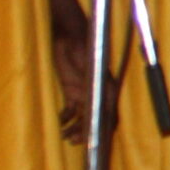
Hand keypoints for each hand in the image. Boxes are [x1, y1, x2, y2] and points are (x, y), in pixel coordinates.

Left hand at [49, 3, 104, 145]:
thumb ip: (89, 80)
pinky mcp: (72, 89)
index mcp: (106, 86)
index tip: (95, 142)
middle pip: (97, 118)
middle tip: (74, 141)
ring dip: (76, 128)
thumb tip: (96, 102)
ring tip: (64, 136)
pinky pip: (72, 109)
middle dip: (87, 132)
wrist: (66, 28)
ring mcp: (85, 91)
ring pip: (85, 116)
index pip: (110, 113)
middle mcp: (98, 92)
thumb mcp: (82, 62)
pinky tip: (59, 123)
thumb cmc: (76, 42)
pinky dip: (66, 118)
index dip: (104, 129)